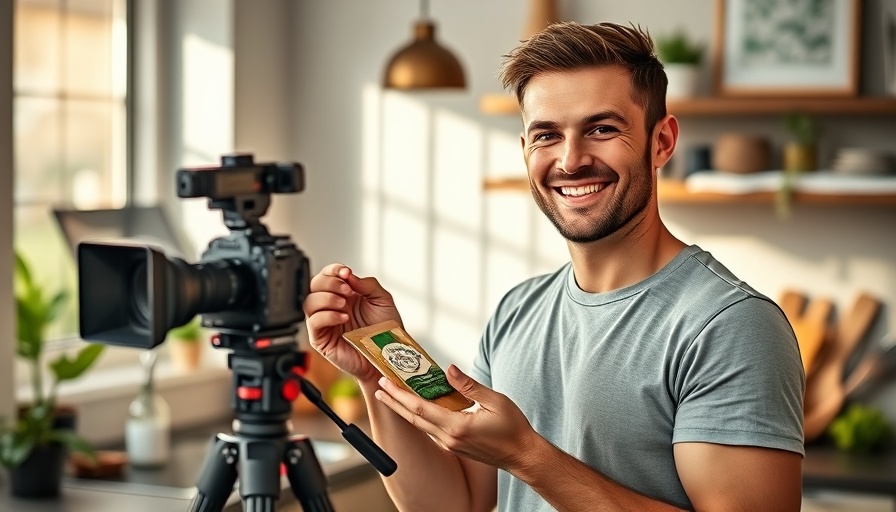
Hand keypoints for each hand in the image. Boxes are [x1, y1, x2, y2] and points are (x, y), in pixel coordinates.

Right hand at [303, 263, 401, 383]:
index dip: (333, 270)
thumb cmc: (385, 331)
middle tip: (346, 288)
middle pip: (314, 285)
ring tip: (345, 304)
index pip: (328, 276)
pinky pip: (313, 323)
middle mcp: (331, 306)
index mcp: (344, 295)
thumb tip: (349, 275)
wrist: (387, 355)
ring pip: (309, 302)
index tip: (346, 272)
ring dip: (326, 298)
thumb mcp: (383, 300)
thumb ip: (368, 284)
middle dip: (329, 282)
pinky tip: (343, 317)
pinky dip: (327, 316)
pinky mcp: (321, 339)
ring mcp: (325, 323)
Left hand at [374, 364, 538, 470]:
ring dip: (404, 409)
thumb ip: (469, 385)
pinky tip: (416, 406)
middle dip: (394, 402)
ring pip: (420, 424)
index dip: (400, 395)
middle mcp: (449, 438)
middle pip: (413, 418)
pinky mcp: (454, 446)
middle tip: (379, 387)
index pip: (420, 408)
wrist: (522, 455)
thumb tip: (449, 370)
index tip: (386, 383)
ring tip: (392, 394)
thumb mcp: (494, 400)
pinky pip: (430, 429)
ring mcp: (450, 444)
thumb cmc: (513, 428)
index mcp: (457, 426)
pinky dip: (419, 415)